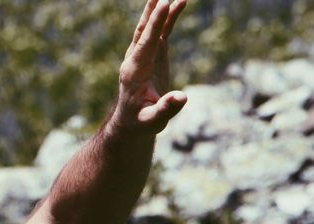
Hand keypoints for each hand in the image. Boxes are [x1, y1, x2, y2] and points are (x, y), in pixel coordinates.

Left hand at [112, 0, 188, 134]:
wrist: (132, 122)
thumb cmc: (141, 122)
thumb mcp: (153, 120)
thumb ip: (165, 109)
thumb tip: (182, 97)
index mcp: (133, 72)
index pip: (145, 43)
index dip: (154, 24)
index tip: (163, 4)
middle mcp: (135, 60)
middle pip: (143, 31)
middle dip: (152, 12)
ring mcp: (144, 56)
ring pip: (151, 29)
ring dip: (160, 11)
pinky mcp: (153, 56)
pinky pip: (161, 33)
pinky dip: (169, 19)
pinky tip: (178, 4)